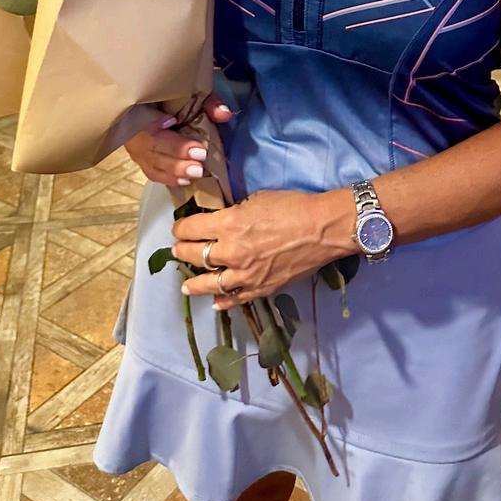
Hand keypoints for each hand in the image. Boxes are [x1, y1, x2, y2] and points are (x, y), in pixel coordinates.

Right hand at [124, 94, 232, 186]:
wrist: (153, 98)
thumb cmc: (171, 96)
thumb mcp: (192, 93)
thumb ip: (208, 103)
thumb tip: (224, 114)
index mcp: (142, 108)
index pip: (151, 125)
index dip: (173, 141)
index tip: (198, 148)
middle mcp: (134, 128)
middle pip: (152, 147)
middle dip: (178, 156)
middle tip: (200, 163)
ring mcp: (134, 144)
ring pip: (151, 162)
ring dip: (174, 170)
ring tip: (196, 173)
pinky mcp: (141, 157)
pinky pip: (151, 170)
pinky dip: (167, 177)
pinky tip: (184, 181)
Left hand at [171, 187, 354, 309]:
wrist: (321, 229)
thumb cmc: (292, 206)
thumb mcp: (257, 199)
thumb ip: (235, 213)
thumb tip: (224, 221)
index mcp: (227, 223)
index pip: (191, 228)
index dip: (181, 228)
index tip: (178, 229)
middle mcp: (230, 251)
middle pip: (195, 255)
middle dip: (183, 251)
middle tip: (178, 250)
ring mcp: (244, 274)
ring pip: (209, 283)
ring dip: (194, 283)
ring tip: (186, 285)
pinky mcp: (260, 288)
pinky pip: (234, 298)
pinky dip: (222, 301)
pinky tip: (215, 302)